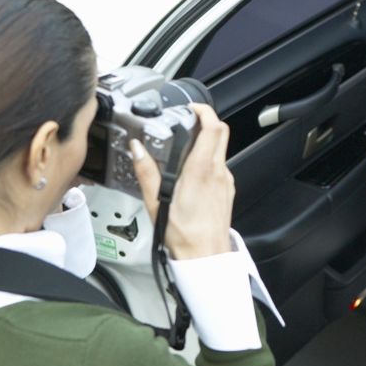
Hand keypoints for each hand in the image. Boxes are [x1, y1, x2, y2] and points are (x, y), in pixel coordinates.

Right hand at [131, 104, 233, 258]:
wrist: (206, 257)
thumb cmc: (185, 236)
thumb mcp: (156, 203)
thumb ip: (147, 172)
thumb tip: (138, 149)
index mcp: (202, 171)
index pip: (213, 128)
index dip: (204, 111)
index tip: (192, 107)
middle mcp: (218, 172)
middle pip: (221, 133)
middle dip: (206, 120)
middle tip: (189, 120)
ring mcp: (225, 181)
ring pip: (220, 149)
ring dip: (206, 141)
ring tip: (185, 147)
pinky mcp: (227, 190)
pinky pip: (220, 166)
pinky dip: (208, 160)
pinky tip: (191, 172)